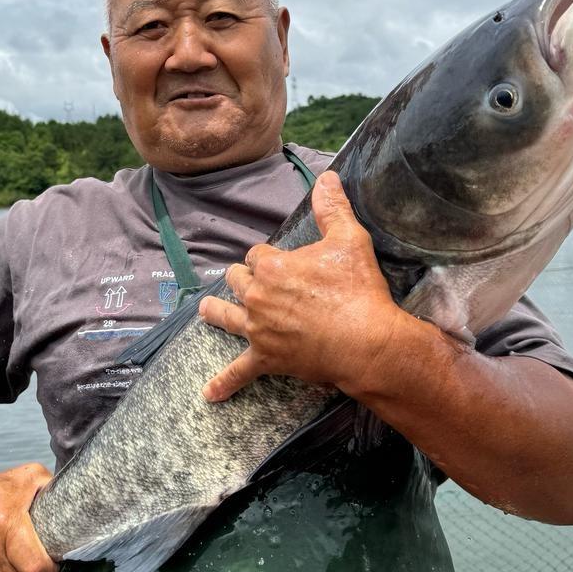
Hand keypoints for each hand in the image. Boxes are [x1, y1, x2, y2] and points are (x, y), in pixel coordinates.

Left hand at [198, 170, 420, 402]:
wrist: (366, 341)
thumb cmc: (358, 290)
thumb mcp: (349, 240)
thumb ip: (333, 207)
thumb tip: (328, 177)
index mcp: (271, 266)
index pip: (256, 255)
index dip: (268, 258)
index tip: (282, 262)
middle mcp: (256, 295)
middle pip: (238, 281)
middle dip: (244, 280)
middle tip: (256, 284)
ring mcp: (257, 328)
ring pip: (226, 316)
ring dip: (216, 312)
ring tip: (206, 310)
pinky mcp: (266, 358)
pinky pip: (239, 372)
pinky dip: (224, 383)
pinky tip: (208, 394)